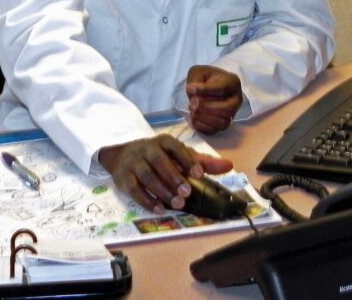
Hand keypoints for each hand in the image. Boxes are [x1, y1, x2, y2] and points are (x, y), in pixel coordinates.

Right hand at [98, 134, 232, 212]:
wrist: (123, 155)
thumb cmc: (158, 155)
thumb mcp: (179, 155)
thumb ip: (202, 161)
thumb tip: (228, 165)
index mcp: (164, 142)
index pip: (175, 148)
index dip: (187, 160)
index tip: (199, 173)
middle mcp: (147, 149)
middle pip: (160, 162)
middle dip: (174, 177)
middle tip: (187, 193)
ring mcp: (134, 163)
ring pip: (147, 176)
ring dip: (162, 191)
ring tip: (178, 203)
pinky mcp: (124, 178)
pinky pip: (134, 189)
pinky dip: (146, 200)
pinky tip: (159, 209)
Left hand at [185, 65, 242, 133]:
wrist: (208, 86)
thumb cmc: (206, 78)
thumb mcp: (199, 72)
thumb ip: (196, 80)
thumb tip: (192, 90)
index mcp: (232, 82)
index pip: (222, 88)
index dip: (205, 90)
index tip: (190, 88)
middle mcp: (236, 100)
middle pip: (227, 109)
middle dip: (207, 107)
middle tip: (193, 102)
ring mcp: (231, 114)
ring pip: (223, 122)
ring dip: (204, 118)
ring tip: (192, 109)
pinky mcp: (222, 124)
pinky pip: (215, 131)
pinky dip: (202, 127)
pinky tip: (193, 118)